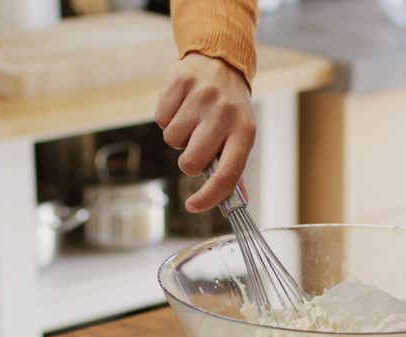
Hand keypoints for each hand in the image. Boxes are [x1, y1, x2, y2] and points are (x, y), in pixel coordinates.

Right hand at [155, 53, 256, 212]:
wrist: (219, 61)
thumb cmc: (230, 108)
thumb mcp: (239, 134)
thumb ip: (234, 168)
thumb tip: (238, 202)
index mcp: (244, 131)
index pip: (227, 175)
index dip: (209, 197)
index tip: (193, 206)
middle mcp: (225, 114)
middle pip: (192, 163)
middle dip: (189, 161)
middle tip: (197, 143)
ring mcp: (202, 97)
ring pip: (172, 141)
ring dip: (178, 136)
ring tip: (191, 119)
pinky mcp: (180, 83)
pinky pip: (161, 120)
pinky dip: (167, 118)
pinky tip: (181, 106)